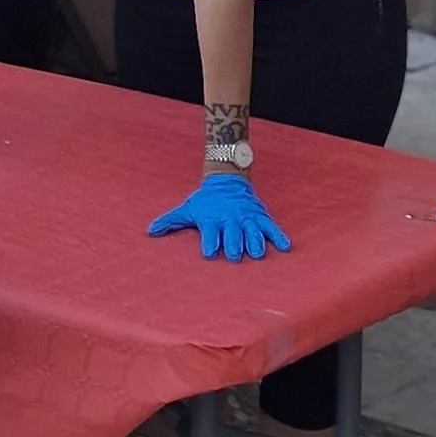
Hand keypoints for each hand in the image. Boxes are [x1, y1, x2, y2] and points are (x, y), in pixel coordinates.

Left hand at [148, 173, 289, 262]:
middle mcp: (231, 218)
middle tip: (236, 255)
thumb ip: (170, 221)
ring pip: (253, 231)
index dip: (210, 242)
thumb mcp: (188, 209)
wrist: (226, 180)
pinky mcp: (260, 216)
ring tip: (258, 254)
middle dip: (234, 244)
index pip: (211, 231)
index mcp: (212, 218)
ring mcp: (247, 218)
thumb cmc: (205, 201)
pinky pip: (271, 227)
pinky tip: (285, 247)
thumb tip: (150, 231)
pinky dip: (279, 236)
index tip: (210, 253)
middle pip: (233, 233)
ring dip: (255, 242)